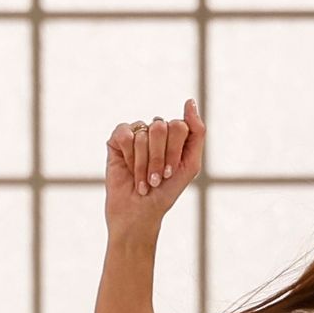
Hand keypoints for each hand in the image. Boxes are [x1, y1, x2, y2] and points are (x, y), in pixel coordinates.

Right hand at [104, 101, 204, 239]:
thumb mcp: (190, 164)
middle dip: (159, 158)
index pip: (179, 126)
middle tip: (156, 178)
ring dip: (143, 164)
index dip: (174, 151)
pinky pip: (125, 134)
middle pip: (161, 126)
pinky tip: (128, 169)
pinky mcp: (116, 140)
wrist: (140, 212)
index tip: (170, 174)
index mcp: (175, 135)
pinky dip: (129, 157)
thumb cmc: (166, 192)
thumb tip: (190, 101)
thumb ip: (196, 132)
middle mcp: (155, 131)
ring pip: (143, 134)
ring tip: (143, 180)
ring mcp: (136, 133)